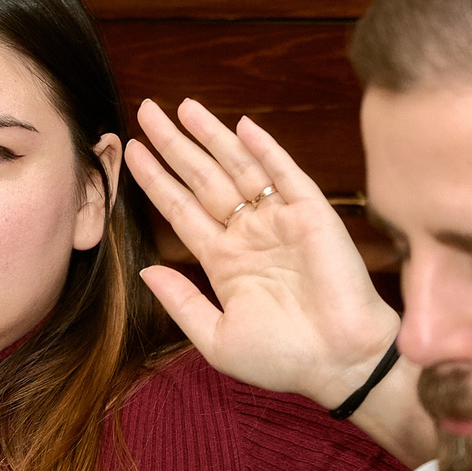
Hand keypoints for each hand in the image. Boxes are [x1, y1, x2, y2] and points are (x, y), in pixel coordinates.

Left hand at [127, 101, 399, 408]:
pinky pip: (284, 174)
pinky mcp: (312, 215)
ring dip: (212, 136)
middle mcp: (248, 234)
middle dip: (174, 145)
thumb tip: (144, 271)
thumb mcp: (216, 337)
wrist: (340, 363)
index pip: (180, 209)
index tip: (131, 151)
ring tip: (183, 107)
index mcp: (223, 261)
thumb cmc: (283, 358)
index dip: (156, 179)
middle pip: (202, 178)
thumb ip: (181, 302)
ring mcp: (279, 221)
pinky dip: (265, 150)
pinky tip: (242, 126)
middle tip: (146, 111)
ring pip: (237, 168)